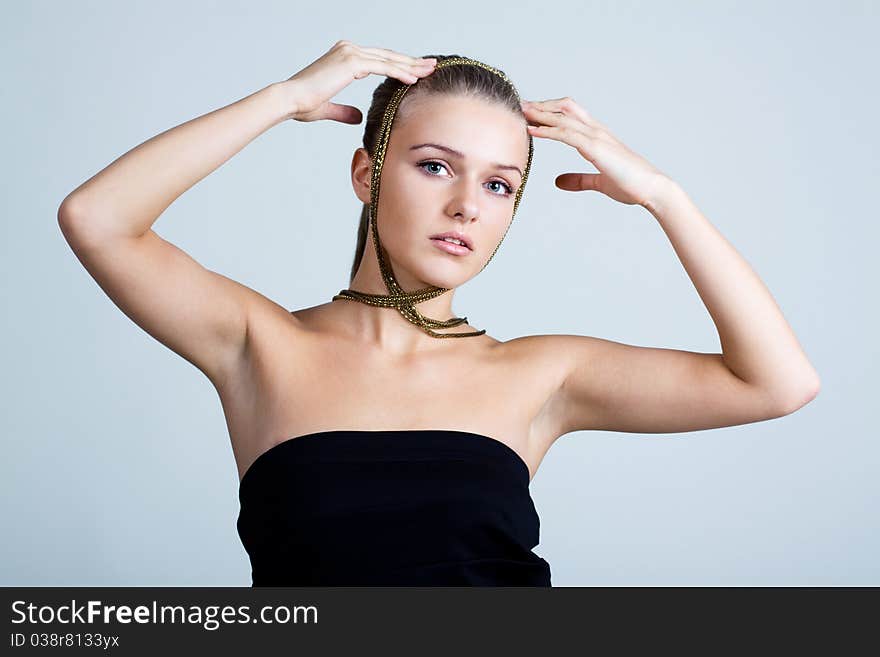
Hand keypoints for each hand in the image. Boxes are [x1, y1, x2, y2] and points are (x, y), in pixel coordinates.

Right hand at [279, 40, 435, 123]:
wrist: (290, 100)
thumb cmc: (303, 104)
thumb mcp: (329, 107)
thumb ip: (345, 111)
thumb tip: (359, 117)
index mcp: (344, 56)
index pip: (379, 59)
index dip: (399, 65)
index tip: (416, 71)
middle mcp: (348, 49)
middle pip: (388, 56)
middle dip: (411, 62)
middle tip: (431, 66)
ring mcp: (350, 53)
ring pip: (388, 59)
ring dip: (410, 66)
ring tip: (429, 71)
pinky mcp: (351, 62)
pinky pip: (382, 67)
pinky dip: (398, 72)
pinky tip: (413, 79)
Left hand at [522, 97, 671, 207]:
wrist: (652, 189)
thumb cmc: (631, 184)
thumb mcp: (599, 182)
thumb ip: (578, 180)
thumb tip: (558, 181)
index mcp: (598, 136)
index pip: (570, 115)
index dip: (550, 111)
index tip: (530, 113)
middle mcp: (597, 131)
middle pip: (564, 108)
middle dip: (542, 106)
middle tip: (520, 105)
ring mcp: (597, 137)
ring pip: (563, 118)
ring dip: (540, 114)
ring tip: (520, 111)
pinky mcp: (596, 148)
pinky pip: (566, 134)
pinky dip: (547, 130)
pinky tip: (532, 130)